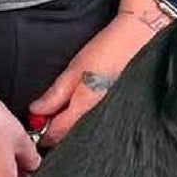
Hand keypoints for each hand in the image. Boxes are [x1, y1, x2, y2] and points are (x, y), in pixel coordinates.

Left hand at [29, 0, 171, 145]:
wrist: (139, 39)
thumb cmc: (108, 50)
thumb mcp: (74, 70)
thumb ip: (55, 95)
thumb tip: (36, 111)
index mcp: (85, 108)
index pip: (57, 133)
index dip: (42, 131)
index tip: (36, 122)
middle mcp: (101, 118)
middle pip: (72, 136)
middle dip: (58, 130)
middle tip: (50, 113)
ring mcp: (114, 118)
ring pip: (85, 131)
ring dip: (73, 125)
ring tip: (69, 107)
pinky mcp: (122, 113)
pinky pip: (99, 124)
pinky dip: (87, 120)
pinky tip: (86, 106)